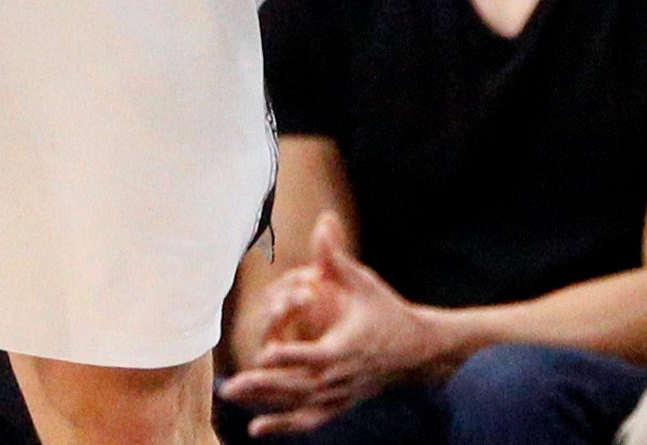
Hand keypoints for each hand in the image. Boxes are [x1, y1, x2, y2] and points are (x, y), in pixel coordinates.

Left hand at [218, 215, 443, 434]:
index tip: (265, 354)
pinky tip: (257, 431)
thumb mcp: (363, 282)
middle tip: (231, 385)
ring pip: (298, 406)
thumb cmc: (385, 311)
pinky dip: (283, 427)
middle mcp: (341, 376)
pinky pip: (308, 421)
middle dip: (264, 385)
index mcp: (346, 347)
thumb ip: (336, 258)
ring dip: (264, 405)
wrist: (415, 350)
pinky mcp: (339, 405)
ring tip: (232, 398)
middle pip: (299, 386)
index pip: (315, 356)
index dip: (291, 355)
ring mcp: (340, 395)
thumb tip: (323, 222)